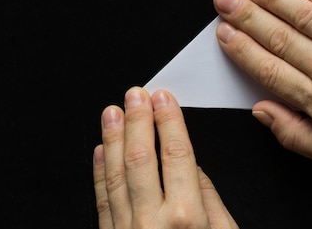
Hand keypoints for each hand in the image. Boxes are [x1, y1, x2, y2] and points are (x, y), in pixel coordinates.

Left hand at [93, 87, 238, 228]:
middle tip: (135, 95)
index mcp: (187, 216)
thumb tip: (194, 168)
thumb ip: (210, 200)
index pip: (176, 154)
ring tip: (112, 112)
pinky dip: (101, 173)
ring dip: (113, 139)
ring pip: (117, 176)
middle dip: (138, 121)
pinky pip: (102, 202)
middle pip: (142, 158)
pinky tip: (101, 151)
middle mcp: (153, 222)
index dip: (169, 122)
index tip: (164, 99)